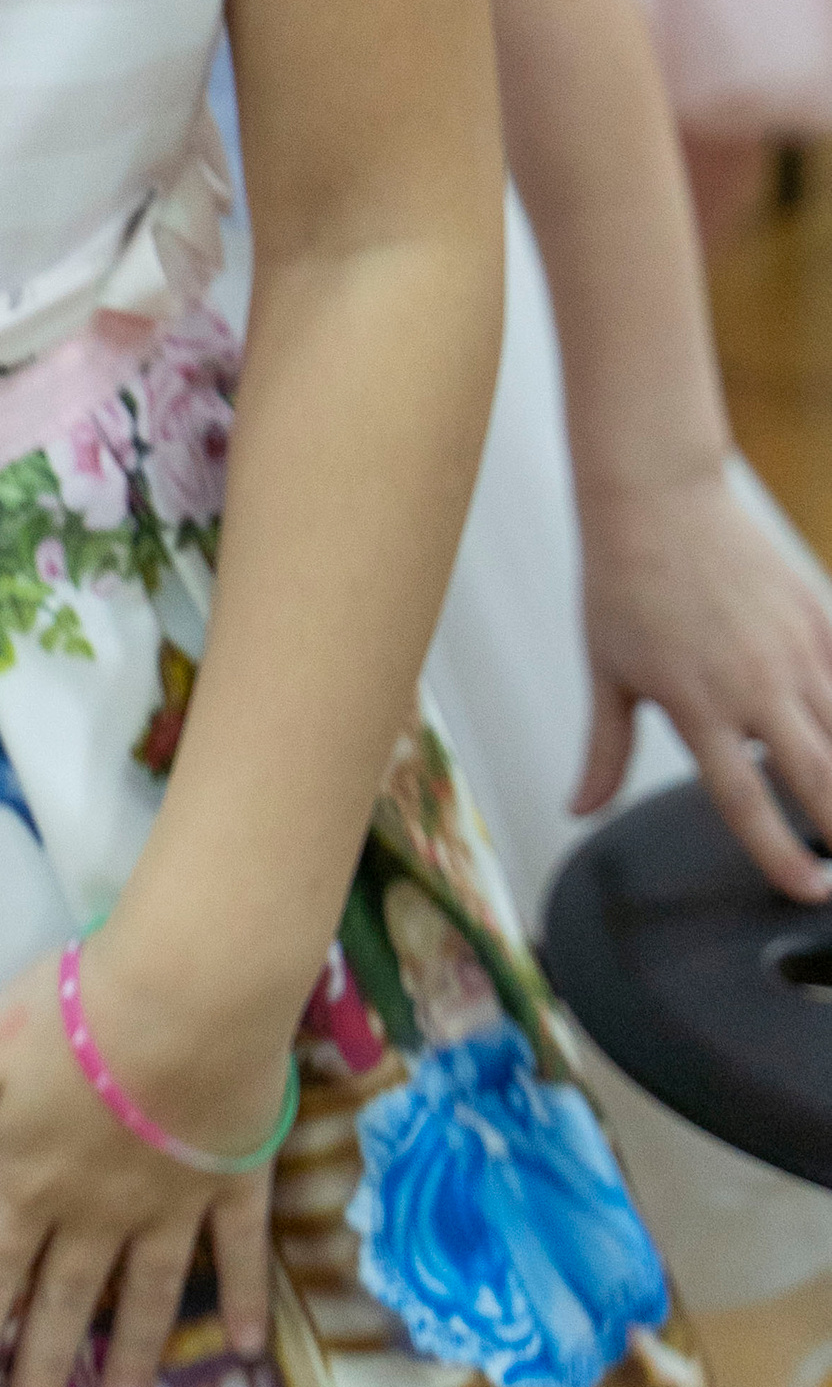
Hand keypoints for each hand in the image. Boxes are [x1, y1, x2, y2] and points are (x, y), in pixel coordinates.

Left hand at [0, 941, 278, 1386]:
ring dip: (130, 1351)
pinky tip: (245, 1343)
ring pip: (145, 1289)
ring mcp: (170, 1201)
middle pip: (63, 1298)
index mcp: (32, 1181)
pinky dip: (240, 1295)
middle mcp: (98, 1210)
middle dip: (41, 1367)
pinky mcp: (231, 1177)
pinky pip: (235, 1248)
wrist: (186, 1000)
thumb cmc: (73, 1019)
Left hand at [576, 463, 831, 898]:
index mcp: (697, 706)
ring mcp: (794, 651)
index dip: (780, 854)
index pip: (746, 801)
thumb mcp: (606, 671)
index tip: (808, 891)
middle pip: (819, 779)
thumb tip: (579, 810)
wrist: (657, 495)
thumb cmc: (623, 583)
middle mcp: (754, 685)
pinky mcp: (816, 617)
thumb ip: (604, 751)